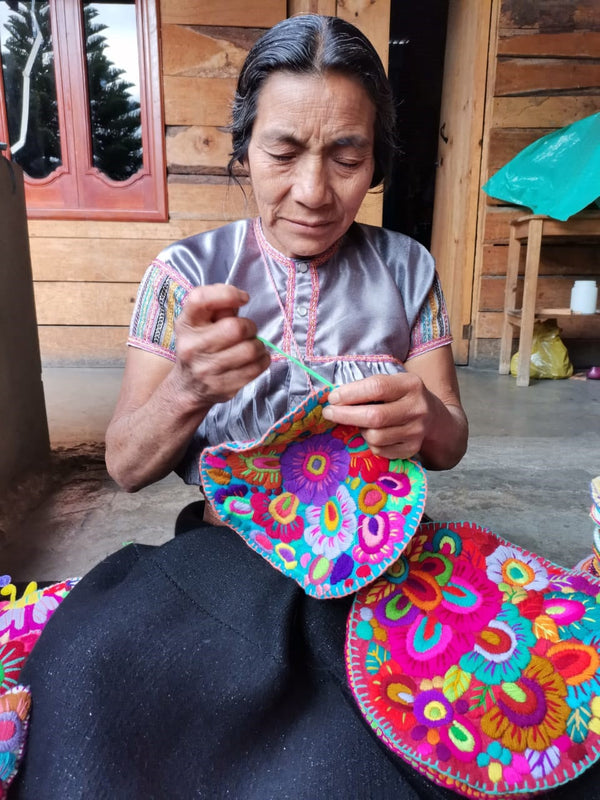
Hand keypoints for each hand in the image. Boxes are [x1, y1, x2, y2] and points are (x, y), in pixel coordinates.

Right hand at [173, 283, 270, 406]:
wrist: (188, 387)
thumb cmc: (200, 345)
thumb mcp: (201, 322)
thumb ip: (218, 306)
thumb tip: (239, 299)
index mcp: (186, 324)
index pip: (200, 299)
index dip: (227, 294)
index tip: (243, 299)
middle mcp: (192, 346)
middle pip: (235, 328)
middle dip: (249, 326)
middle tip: (248, 331)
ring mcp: (206, 370)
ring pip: (250, 350)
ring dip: (258, 345)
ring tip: (252, 345)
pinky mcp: (222, 387)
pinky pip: (256, 368)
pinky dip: (262, 360)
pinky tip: (255, 359)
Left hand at [321, 372, 430, 460]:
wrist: (435, 419)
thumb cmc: (402, 398)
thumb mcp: (392, 384)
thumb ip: (368, 389)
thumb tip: (334, 399)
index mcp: (410, 385)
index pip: (377, 388)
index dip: (350, 394)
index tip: (332, 398)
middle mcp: (417, 408)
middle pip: (374, 416)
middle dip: (345, 415)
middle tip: (329, 413)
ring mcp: (416, 431)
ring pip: (375, 437)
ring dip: (360, 430)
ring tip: (360, 423)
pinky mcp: (412, 449)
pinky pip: (380, 450)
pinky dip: (370, 443)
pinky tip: (373, 434)